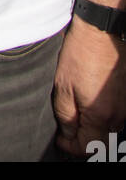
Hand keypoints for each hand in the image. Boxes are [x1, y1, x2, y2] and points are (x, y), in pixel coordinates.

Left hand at [52, 17, 125, 155]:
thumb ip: (66, 118)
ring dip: (92, 123)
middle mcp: (118, 115)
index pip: (88, 148)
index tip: (60, 139)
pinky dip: (102, 111)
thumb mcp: (63, 87)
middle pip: (99, 139)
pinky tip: (90, 95)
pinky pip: (115, 112)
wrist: (100, 31)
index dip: (70, 147)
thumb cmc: (80, 55)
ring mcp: (125, 106)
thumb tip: (68, 137)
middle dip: (81, 136)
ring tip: (77, 106)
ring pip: (107, 126)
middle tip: (65, 125)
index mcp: (101, 116)